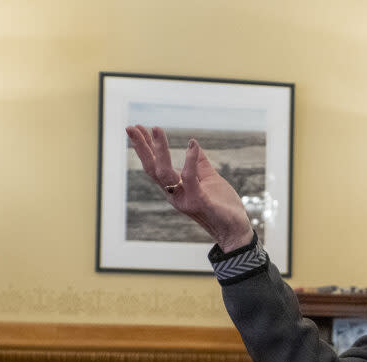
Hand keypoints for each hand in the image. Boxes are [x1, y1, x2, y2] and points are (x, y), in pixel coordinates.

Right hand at [125, 125, 253, 251]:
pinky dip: (189, 161)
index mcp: (175, 188)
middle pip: (152, 168)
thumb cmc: (222, 206)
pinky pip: (190, 179)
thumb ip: (200, 164)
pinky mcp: (198, 202)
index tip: (136, 128)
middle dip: (141, 147)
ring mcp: (184, 199)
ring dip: (160, 150)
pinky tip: (192, 145)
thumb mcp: (210, 179)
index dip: (145, 148)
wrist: (235, 230)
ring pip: (164, 173)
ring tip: (156, 129)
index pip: (155, 165)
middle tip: (131, 127)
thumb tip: (193, 144)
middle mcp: (174, 194)